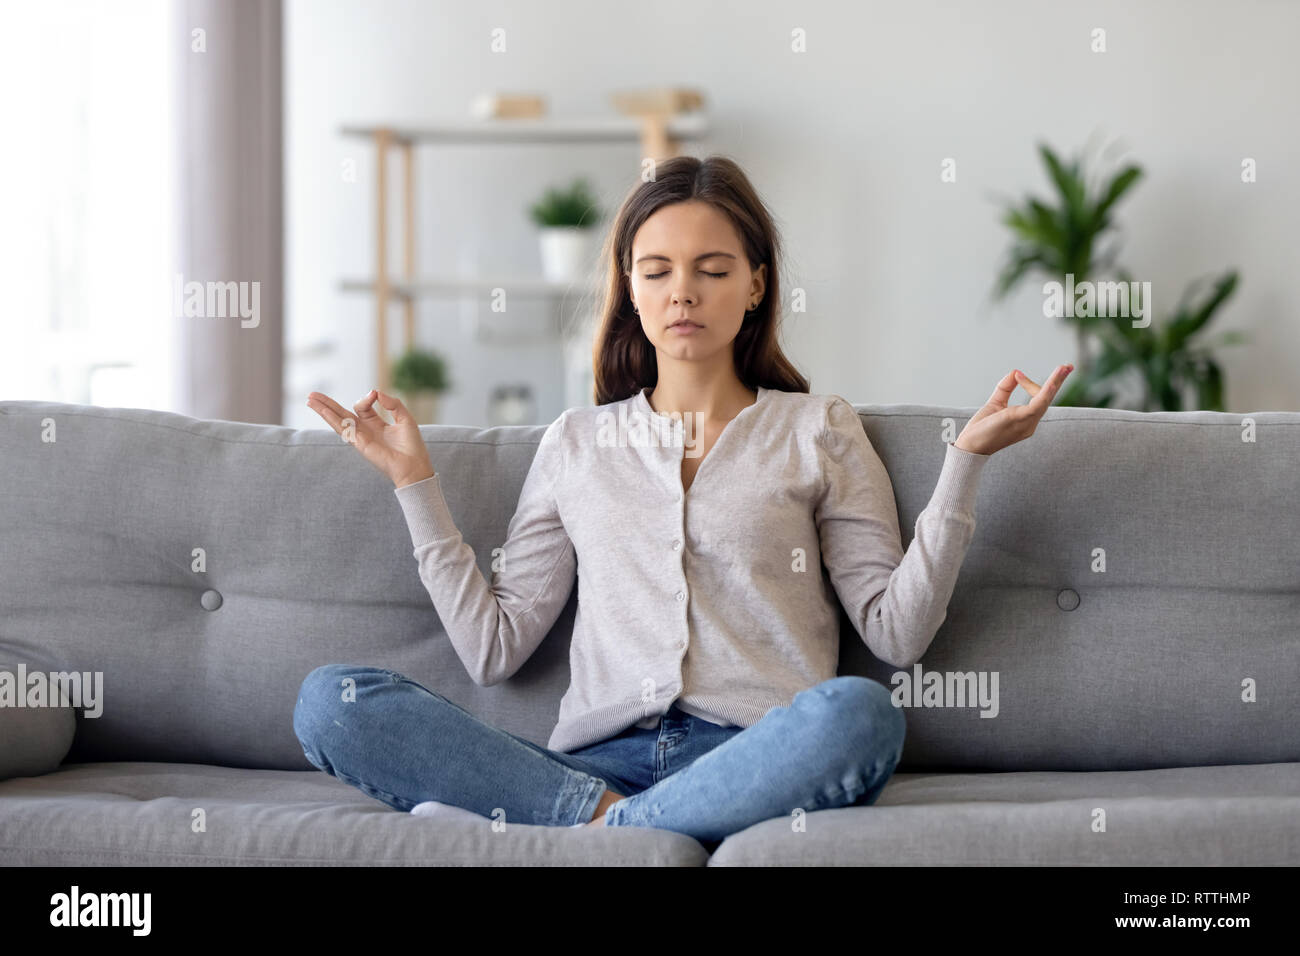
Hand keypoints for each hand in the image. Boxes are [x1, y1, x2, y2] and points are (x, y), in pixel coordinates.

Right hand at [306, 389, 435, 487]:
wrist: (414, 465)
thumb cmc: (412, 445)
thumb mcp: (404, 417)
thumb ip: (392, 403)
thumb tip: (376, 392)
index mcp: (376, 424)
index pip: (363, 406)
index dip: (367, 397)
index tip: (375, 395)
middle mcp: (365, 430)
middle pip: (342, 413)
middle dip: (328, 404)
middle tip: (312, 394)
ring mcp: (360, 437)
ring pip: (337, 420)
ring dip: (323, 409)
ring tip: (309, 399)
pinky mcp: (359, 443)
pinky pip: (343, 428)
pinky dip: (331, 418)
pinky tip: (322, 410)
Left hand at [953, 364, 1073, 455]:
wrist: (969, 446)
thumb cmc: (981, 428)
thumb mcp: (996, 403)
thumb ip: (1005, 388)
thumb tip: (1015, 372)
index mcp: (1026, 420)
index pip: (1036, 398)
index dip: (1028, 383)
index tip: (1017, 375)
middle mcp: (1030, 423)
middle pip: (1047, 398)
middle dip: (1058, 381)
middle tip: (1068, 366)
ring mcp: (1027, 423)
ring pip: (1046, 399)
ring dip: (1056, 382)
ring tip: (1065, 367)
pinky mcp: (1020, 420)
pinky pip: (1038, 404)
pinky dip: (1046, 392)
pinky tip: (1053, 382)